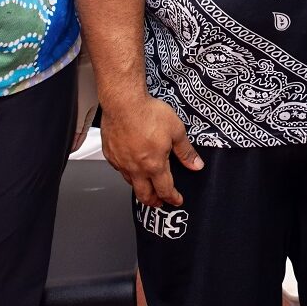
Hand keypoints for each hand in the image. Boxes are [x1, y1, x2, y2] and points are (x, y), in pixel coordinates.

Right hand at [100, 93, 203, 208]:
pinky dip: (127, 173)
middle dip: (154, 201)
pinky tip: (131, 167)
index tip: (176, 200)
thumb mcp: (176, 131)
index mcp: (154, 165)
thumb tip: (196, 165)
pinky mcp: (110, 154)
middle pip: (144, 195)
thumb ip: (186, 152)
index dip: (172, 198)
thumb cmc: (148, 113)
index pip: (165, 189)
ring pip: (130, 183)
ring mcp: (121, 162)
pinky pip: (119, 169)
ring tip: (146, 186)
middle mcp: (136, 168)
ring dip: (140, 188)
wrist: (123, 102)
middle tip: (160, 202)